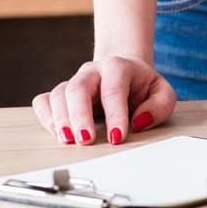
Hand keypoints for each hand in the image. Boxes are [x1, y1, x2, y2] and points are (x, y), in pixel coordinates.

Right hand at [32, 56, 176, 145]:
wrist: (123, 69)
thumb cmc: (142, 85)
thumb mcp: (162, 92)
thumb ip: (159, 106)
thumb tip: (139, 122)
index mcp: (118, 67)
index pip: (113, 89)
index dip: (115, 114)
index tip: (116, 137)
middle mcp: (92, 71)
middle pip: (78, 88)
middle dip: (79, 115)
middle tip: (85, 140)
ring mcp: (74, 81)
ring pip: (58, 95)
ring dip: (60, 119)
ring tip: (68, 140)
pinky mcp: (61, 94)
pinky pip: (44, 101)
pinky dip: (46, 117)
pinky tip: (57, 133)